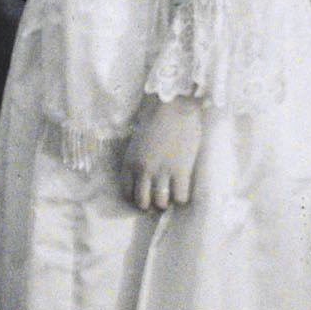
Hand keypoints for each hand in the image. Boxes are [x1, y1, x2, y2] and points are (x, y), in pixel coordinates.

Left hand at [122, 95, 203, 210]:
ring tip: (171, 195)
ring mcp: (162, 172)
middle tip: (159, 199)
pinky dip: (181, 198)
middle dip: (150, 204)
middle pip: (142, 202)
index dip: (136, 198)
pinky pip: (179, 197)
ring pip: (160, 203)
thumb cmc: (156, 117)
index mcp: (130, 162)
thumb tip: (147, 176)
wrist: (173, 105)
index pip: (127, 193)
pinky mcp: (181, 171)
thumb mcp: (138, 142)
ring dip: (166, 202)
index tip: (145, 196)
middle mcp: (143, 171)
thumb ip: (139, 159)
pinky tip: (183, 189)